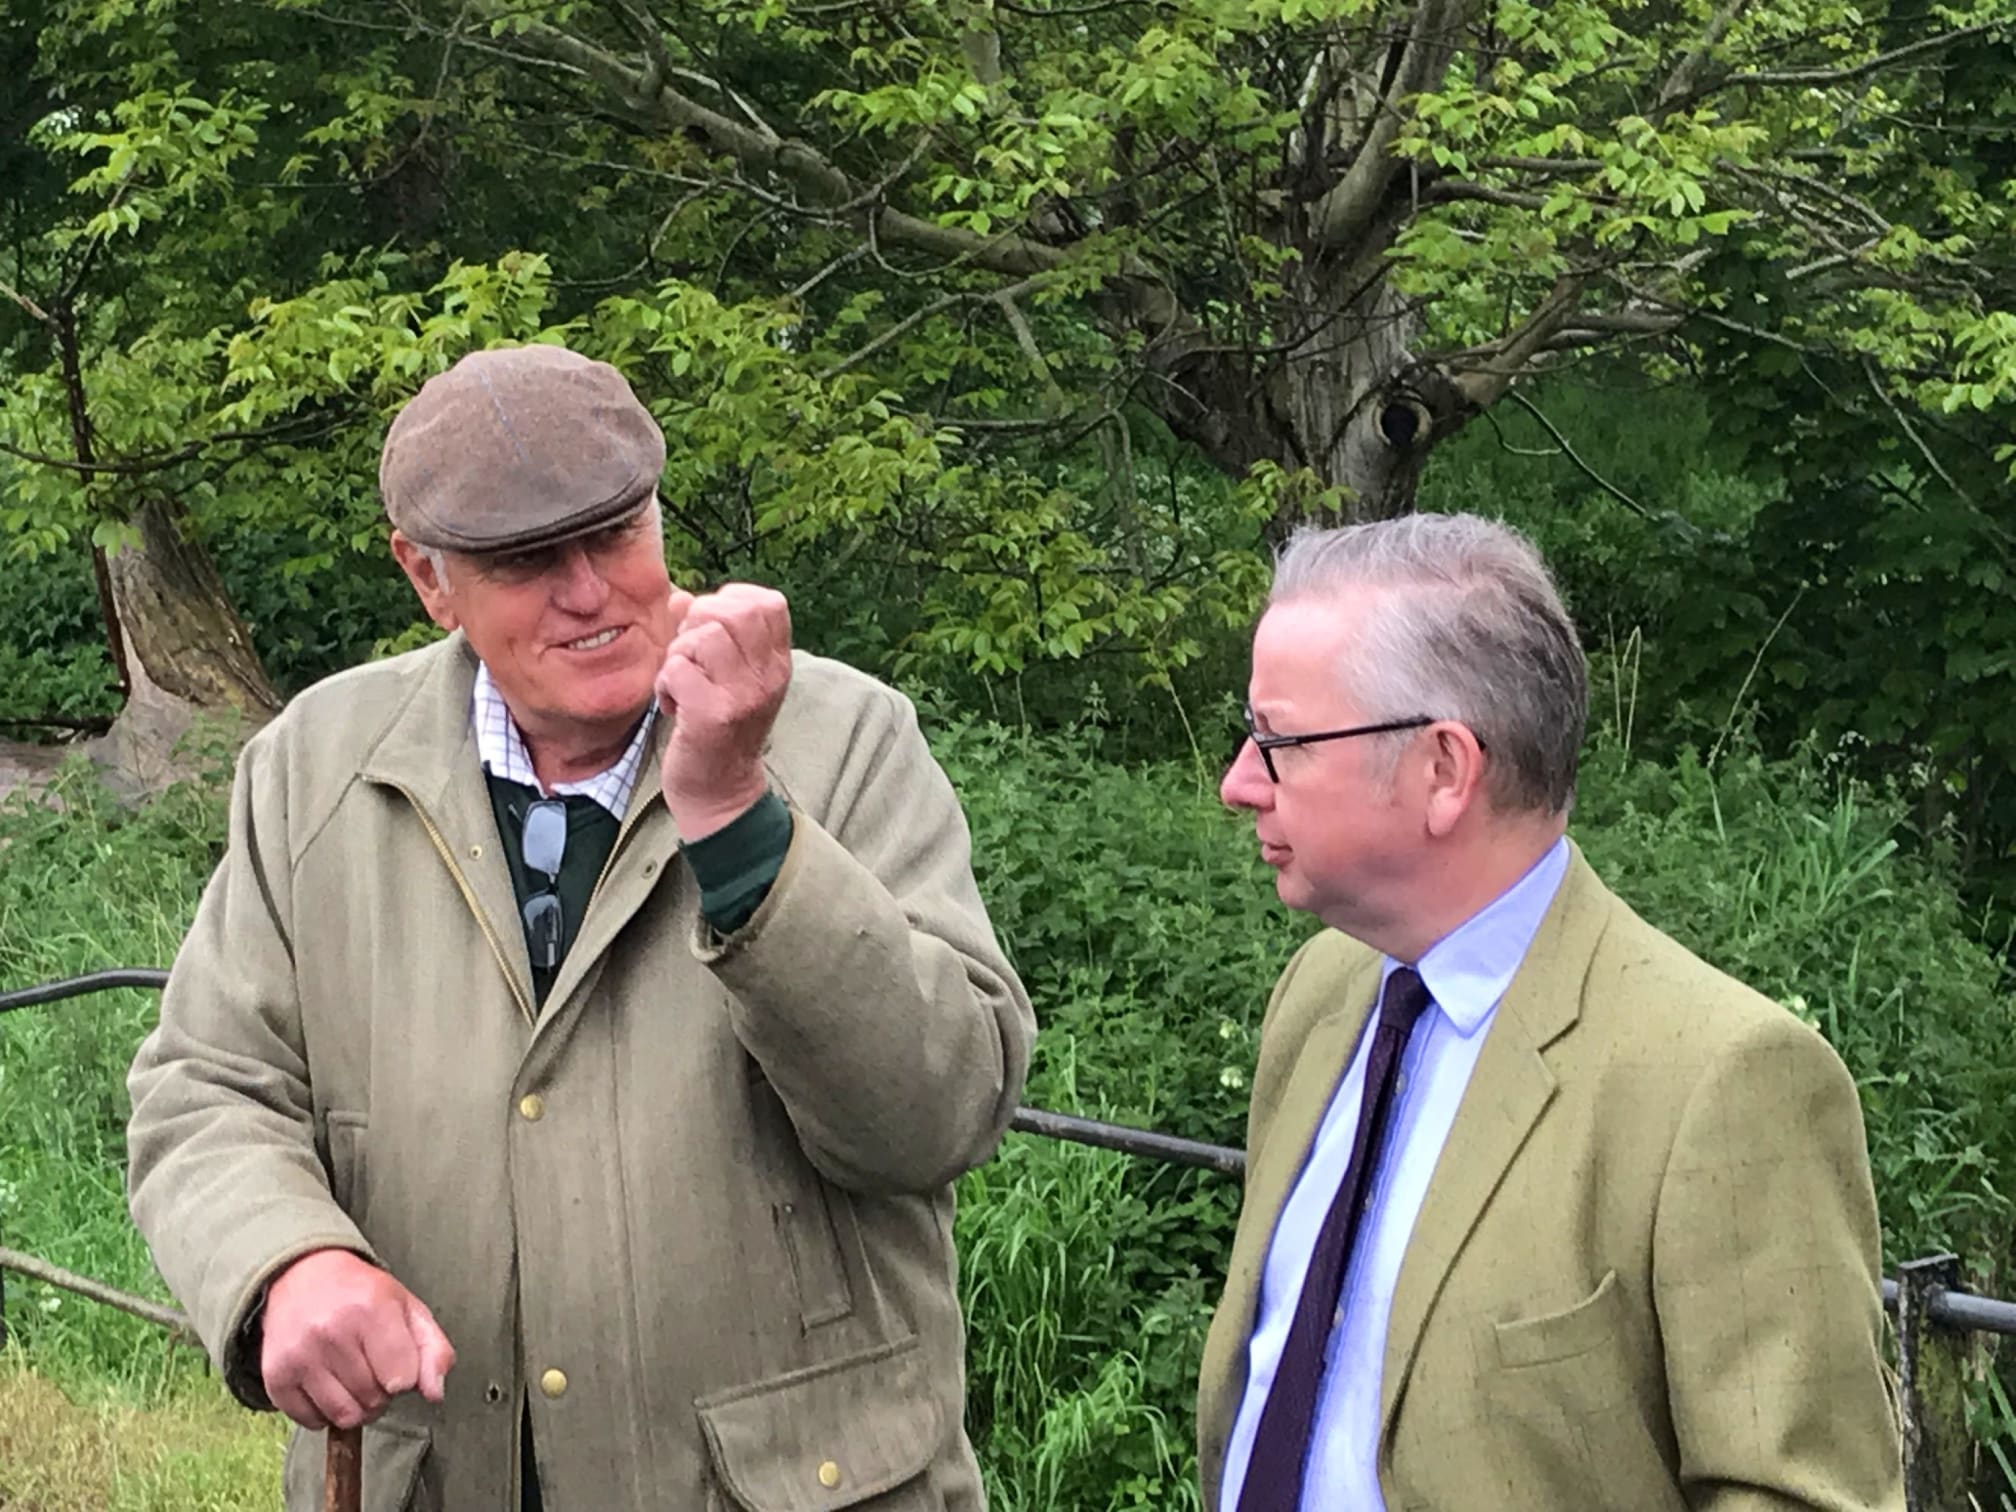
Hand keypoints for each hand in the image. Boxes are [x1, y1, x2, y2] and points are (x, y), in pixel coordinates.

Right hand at [260, 1248, 454, 1430]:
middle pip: (374, 1400)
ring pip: (344, 1416)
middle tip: (373, 1367)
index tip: (397, 1361)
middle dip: (381, 1392)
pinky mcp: (275, 1377)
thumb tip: (435, 1394)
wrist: (303, 1276)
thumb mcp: (409, 1309)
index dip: (405, 1377)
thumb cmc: (364, 1295)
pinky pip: (310, 1422)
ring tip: (353, 1379)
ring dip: (356, 1407)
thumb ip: (434, 1350)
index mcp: (371, 1310)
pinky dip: (324, 1413)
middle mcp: (331, 1332)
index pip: (403, 1380)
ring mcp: (299, 1356)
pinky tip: (327, 1384)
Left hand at [654, 583, 792, 839]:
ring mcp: (745, 695)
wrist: (719, 792)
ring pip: (702, 636)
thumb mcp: (726, 676)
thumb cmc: (716, 728)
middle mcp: (769, 676)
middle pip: (733, 610)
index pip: (766, 602)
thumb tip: (680, 597)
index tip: (712, 633)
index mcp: (778, 663)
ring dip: (678, 655)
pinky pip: (676, 669)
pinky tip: (675, 707)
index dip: (729, 603)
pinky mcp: (714, 715)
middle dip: (698, 622)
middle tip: (691, 656)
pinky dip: (665, 685)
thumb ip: (705, 630)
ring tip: (682, 683)